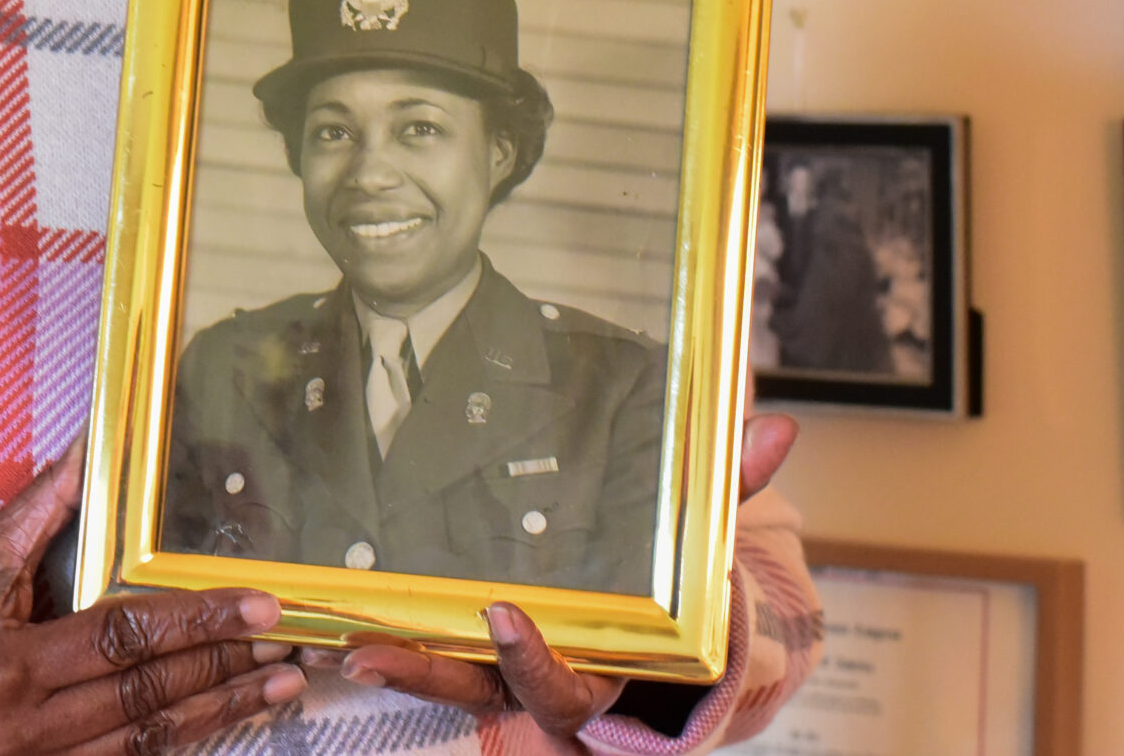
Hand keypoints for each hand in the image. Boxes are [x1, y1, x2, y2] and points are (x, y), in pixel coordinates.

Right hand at [0, 442, 304, 755]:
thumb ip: (35, 513)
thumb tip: (88, 449)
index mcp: (7, 668)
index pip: (123, 638)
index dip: (196, 621)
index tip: (255, 606)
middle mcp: (26, 730)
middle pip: (149, 694)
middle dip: (227, 665)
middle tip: (288, 641)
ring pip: (152, 741)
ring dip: (224, 711)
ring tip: (282, 685)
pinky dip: (184, 742)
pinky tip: (228, 719)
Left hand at [327, 413, 801, 738]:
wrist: (677, 638)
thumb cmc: (684, 591)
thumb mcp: (705, 546)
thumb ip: (731, 492)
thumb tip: (778, 427)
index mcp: (613, 672)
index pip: (569, 688)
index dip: (534, 661)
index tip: (500, 613)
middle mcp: (555, 684)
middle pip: (488, 696)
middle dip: (432, 675)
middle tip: (373, 646)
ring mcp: (509, 676)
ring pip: (450, 685)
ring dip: (400, 666)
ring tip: (347, 643)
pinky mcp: (475, 656)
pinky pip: (433, 659)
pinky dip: (397, 643)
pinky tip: (344, 620)